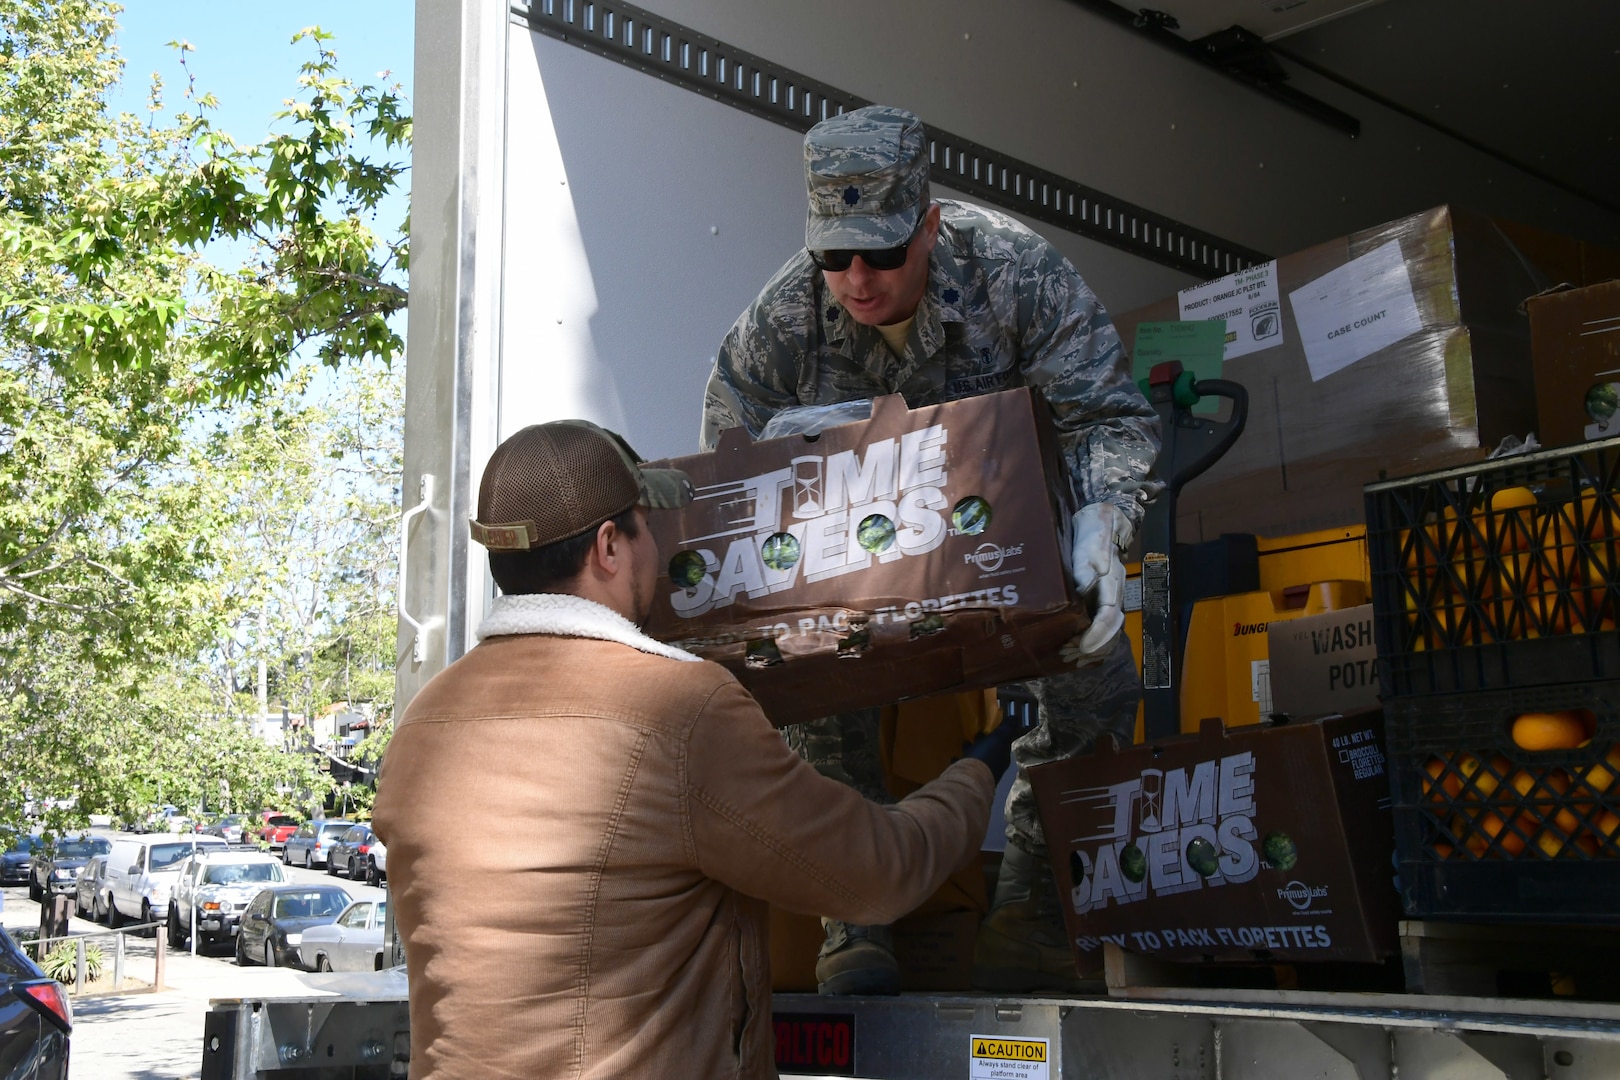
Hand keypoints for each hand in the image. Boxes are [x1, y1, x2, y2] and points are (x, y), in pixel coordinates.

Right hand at [959, 722, 1017, 783]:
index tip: (990, 729)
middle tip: (976, 735)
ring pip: (976, 760)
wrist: (971, 778)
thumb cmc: (986, 755)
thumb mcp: (1000, 738)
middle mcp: (994, 767)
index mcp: (1002, 758)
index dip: (997, 737)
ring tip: (964, 744)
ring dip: (972, 752)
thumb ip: (1007, 728)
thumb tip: (1015, 718)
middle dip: (983, 744)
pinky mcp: (968, 778)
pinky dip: (960, 761)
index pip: (1002, 745)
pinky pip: (963, 767)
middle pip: (989, 753)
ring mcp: (981, 774)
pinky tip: (954, 757)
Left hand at [1064, 503, 1126, 661]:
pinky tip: (1072, 650)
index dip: (1098, 634)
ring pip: (1107, 633)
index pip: (1109, 616)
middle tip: (1070, 655)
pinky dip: (1088, 642)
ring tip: (1068, 656)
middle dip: (1093, 646)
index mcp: (1113, 584)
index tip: (1083, 646)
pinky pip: (1099, 628)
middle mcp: (1113, 596)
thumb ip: (1091, 562)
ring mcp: (1107, 601)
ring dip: (1090, 648)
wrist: (1099, 524)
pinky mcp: (1098, 602)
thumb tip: (1088, 582)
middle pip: (1111, 630)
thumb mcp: (1093, 543)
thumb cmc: (1094, 534)